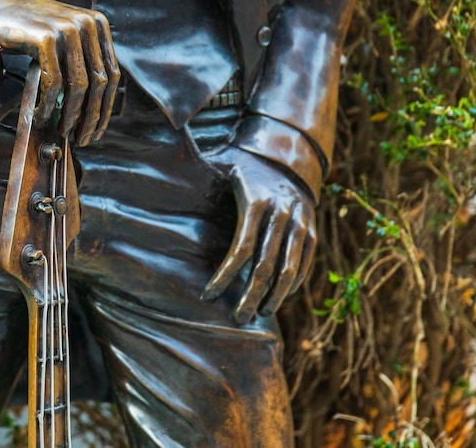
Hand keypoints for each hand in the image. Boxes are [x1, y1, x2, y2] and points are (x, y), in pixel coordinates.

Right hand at [0, 0, 119, 145]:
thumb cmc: (22, 28)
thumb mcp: (58, 39)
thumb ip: (77, 64)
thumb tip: (90, 111)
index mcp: (97, 24)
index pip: (111, 74)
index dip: (106, 107)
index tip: (96, 130)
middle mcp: (87, 24)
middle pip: (99, 83)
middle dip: (92, 117)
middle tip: (82, 139)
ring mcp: (67, 29)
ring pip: (79, 86)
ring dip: (71, 115)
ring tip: (61, 131)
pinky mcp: (45, 38)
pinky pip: (54, 83)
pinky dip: (48, 105)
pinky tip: (40, 117)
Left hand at [202, 146, 316, 322]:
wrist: (287, 158)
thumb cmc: (243, 168)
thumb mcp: (221, 168)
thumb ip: (198, 179)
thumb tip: (162, 181)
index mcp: (256, 201)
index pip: (240, 249)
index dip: (224, 276)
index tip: (208, 295)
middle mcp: (282, 213)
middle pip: (265, 266)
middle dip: (250, 295)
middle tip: (238, 318)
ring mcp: (301, 223)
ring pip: (290, 269)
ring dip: (275, 296)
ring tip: (259, 313)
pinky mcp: (312, 230)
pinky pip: (304, 264)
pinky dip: (293, 284)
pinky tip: (279, 297)